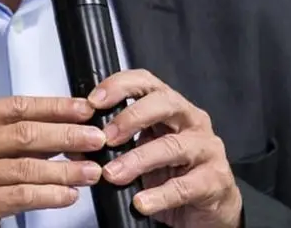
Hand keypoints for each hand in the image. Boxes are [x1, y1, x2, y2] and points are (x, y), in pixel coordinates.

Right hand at [0, 95, 107, 227]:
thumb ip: (10, 137)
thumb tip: (63, 130)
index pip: (18, 107)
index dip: (55, 107)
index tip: (84, 110)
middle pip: (26, 134)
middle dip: (67, 136)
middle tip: (97, 139)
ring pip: (28, 167)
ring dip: (66, 169)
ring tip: (91, 171)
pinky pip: (21, 195)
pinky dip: (49, 194)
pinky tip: (68, 195)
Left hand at [90, 70, 242, 227]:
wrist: (210, 209)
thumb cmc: (175, 174)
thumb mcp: (142, 155)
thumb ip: (114, 146)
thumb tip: (76, 147)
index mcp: (172, 109)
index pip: (147, 82)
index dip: (120, 86)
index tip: (94, 102)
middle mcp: (192, 121)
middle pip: (164, 104)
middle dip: (131, 117)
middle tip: (106, 138)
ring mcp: (206, 149)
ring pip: (173, 146)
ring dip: (138, 160)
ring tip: (113, 175)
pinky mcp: (214, 180)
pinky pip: (184, 186)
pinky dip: (159, 195)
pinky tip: (141, 202)